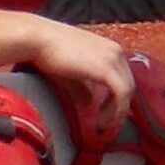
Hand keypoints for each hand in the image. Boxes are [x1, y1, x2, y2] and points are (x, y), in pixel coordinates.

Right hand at [27, 20, 133, 141]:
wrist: (36, 39)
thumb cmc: (46, 53)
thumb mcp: (70, 73)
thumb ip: (82, 88)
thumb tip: (89, 104)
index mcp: (110, 49)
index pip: (123, 77)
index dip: (116, 98)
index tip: (103, 113)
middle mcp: (116, 51)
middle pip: (128, 84)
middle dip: (119, 107)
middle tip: (105, 124)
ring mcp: (114, 58)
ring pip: (127, 90)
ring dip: (117, 112)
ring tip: (102, 126)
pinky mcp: (106, 68)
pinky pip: (121, 93)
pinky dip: (115, 110)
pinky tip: (101, 122)